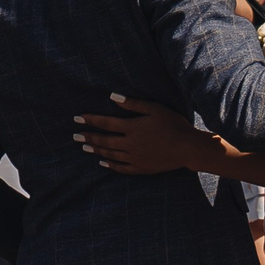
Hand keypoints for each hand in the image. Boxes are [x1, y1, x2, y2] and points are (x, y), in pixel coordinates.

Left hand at [76, 95, 210, 175]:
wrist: (188, 148)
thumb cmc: (174, 125)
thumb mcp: (154, 109)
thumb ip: (132, 104)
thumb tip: (112, 97)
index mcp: (132, 128)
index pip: (106, 123)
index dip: (91, 120)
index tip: (77, 118)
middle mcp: (130, 144)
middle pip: (105, 140)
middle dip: (89, 137)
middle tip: (75, 136)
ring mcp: (135, 158)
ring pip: (110, 154)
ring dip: (96, 150)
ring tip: (85, 147)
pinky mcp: (142, 168)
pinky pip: (121, 168)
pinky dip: (110, 165)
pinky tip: (103, 163)